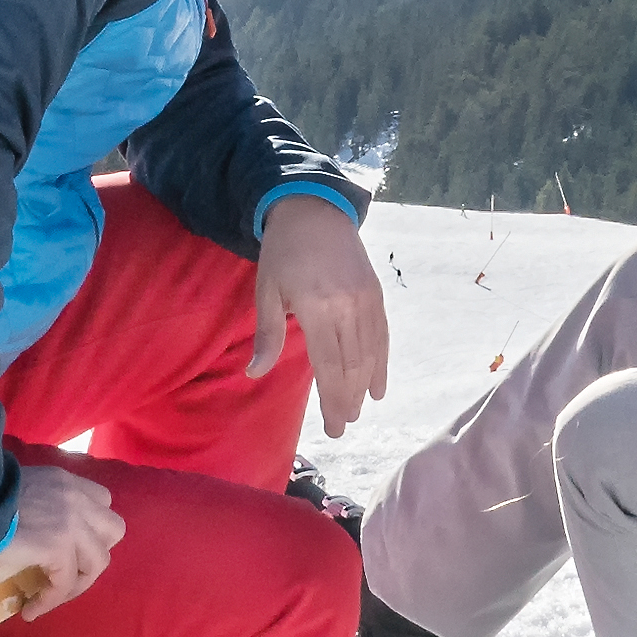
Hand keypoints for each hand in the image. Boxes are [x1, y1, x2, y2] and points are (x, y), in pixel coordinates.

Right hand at [0, 459, 126, 608]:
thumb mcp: (17, 488)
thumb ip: (38, 501)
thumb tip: (35, 529)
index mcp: (65, 481)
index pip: (101, 501)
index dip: (91, 529)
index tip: (70, 548)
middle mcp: (75, 497)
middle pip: (114, 529)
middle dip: (95, 552)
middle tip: (68, 568)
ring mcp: (72, 521)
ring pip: (99, 561)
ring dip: (77, 583)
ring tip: (50, 597)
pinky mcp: (58, 546)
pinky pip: (65, 582)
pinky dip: (50, 600)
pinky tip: (30, 609)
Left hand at [249, 197, 390, 433]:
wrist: (314, 209)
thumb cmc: (282, 252)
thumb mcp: (267, 291)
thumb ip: (267, 335)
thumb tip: (254, 373)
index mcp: (317, 307)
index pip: (329, 366)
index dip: (332, 400)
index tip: (332, 426)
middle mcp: (348, 306)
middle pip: (353, 365)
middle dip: (348, 400)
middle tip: (342, 426)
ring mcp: (367, 300)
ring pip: (371, 354)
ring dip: (364, 387)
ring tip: (357, 411)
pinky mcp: (377, 293)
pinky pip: (382, 336)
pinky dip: (382, 363)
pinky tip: (378, 386)